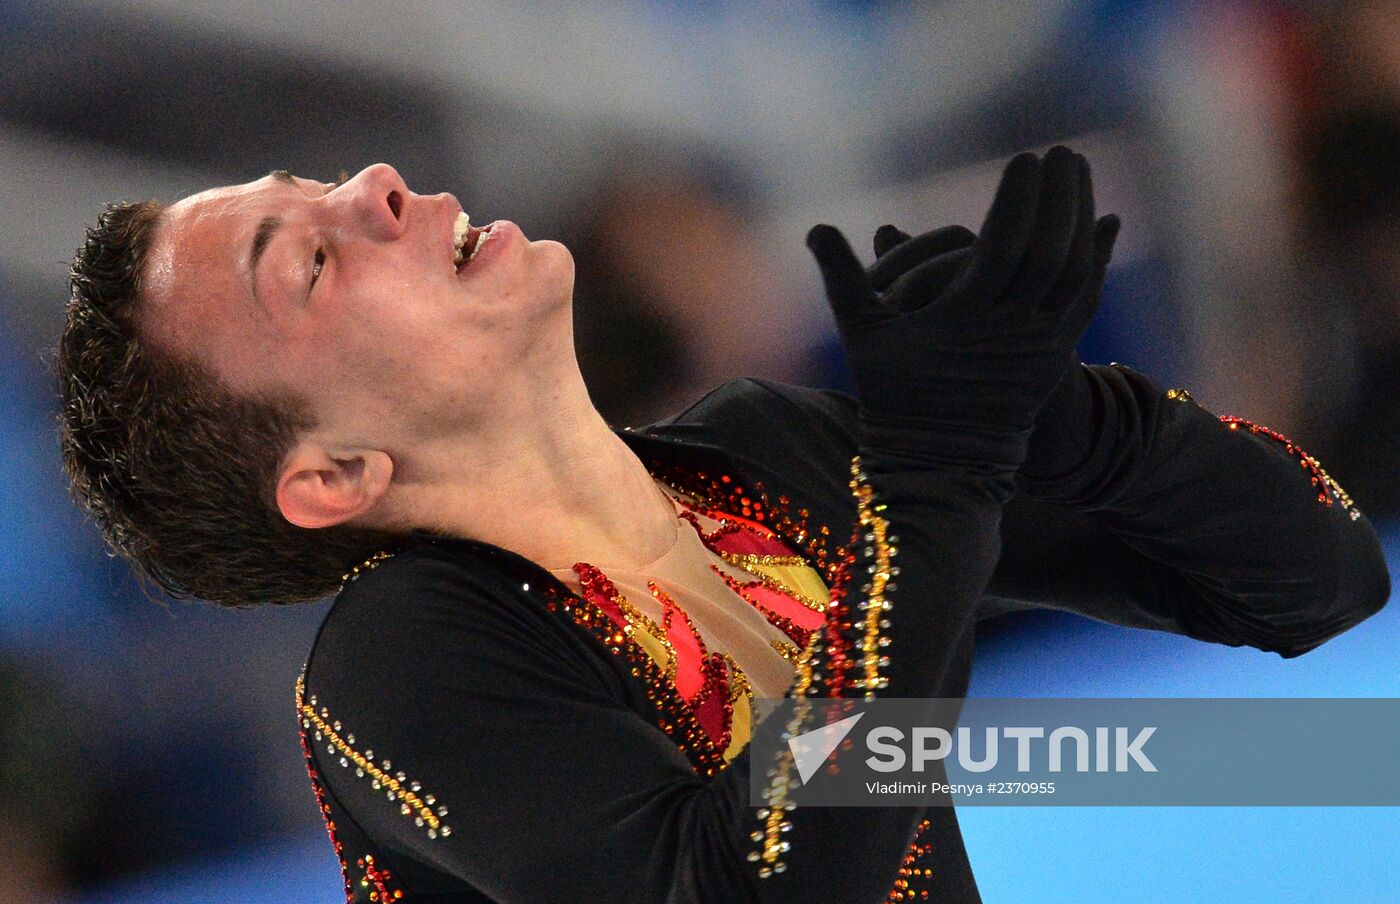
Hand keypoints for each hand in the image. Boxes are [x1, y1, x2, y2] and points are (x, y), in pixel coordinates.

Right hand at [806, 146, 1116, 470]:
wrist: (940, 460)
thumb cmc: (893, 392)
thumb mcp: (862, 337)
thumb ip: (842, 279)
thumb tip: (815, 227)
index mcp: (962, 322)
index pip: (1003, 250)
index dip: (1018, 201)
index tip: (1026, 157)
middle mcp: (1009, 332)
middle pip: (1050, 254)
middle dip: (1059, 197)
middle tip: (1062, 152)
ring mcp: (1039, 346)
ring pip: (1075, 273)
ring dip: (1080, 217)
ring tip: (1077, 173)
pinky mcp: (1057, 356)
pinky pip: (1085, 297)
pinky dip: (1096, 256)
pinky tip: (1101, 222)